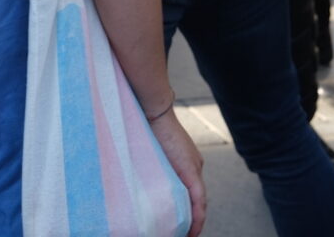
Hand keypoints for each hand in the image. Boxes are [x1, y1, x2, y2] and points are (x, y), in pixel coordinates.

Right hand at [150, 109, 205, 235]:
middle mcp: (194, 165)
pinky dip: (196, 216)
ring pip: (197, 201)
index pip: (188, 190)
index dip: (186, 209)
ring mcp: (194, 167)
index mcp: (184, 161)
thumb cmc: (144, 125)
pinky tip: (193, 230)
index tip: (178, 224)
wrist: (151, 110)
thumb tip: (134, 178)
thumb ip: (150, 165)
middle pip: (194, 198)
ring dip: (191, 220)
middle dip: (189, 218)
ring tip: (186, 235)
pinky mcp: (192, 170)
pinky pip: (198, 200)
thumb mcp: (149, 151)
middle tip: (180, 233)